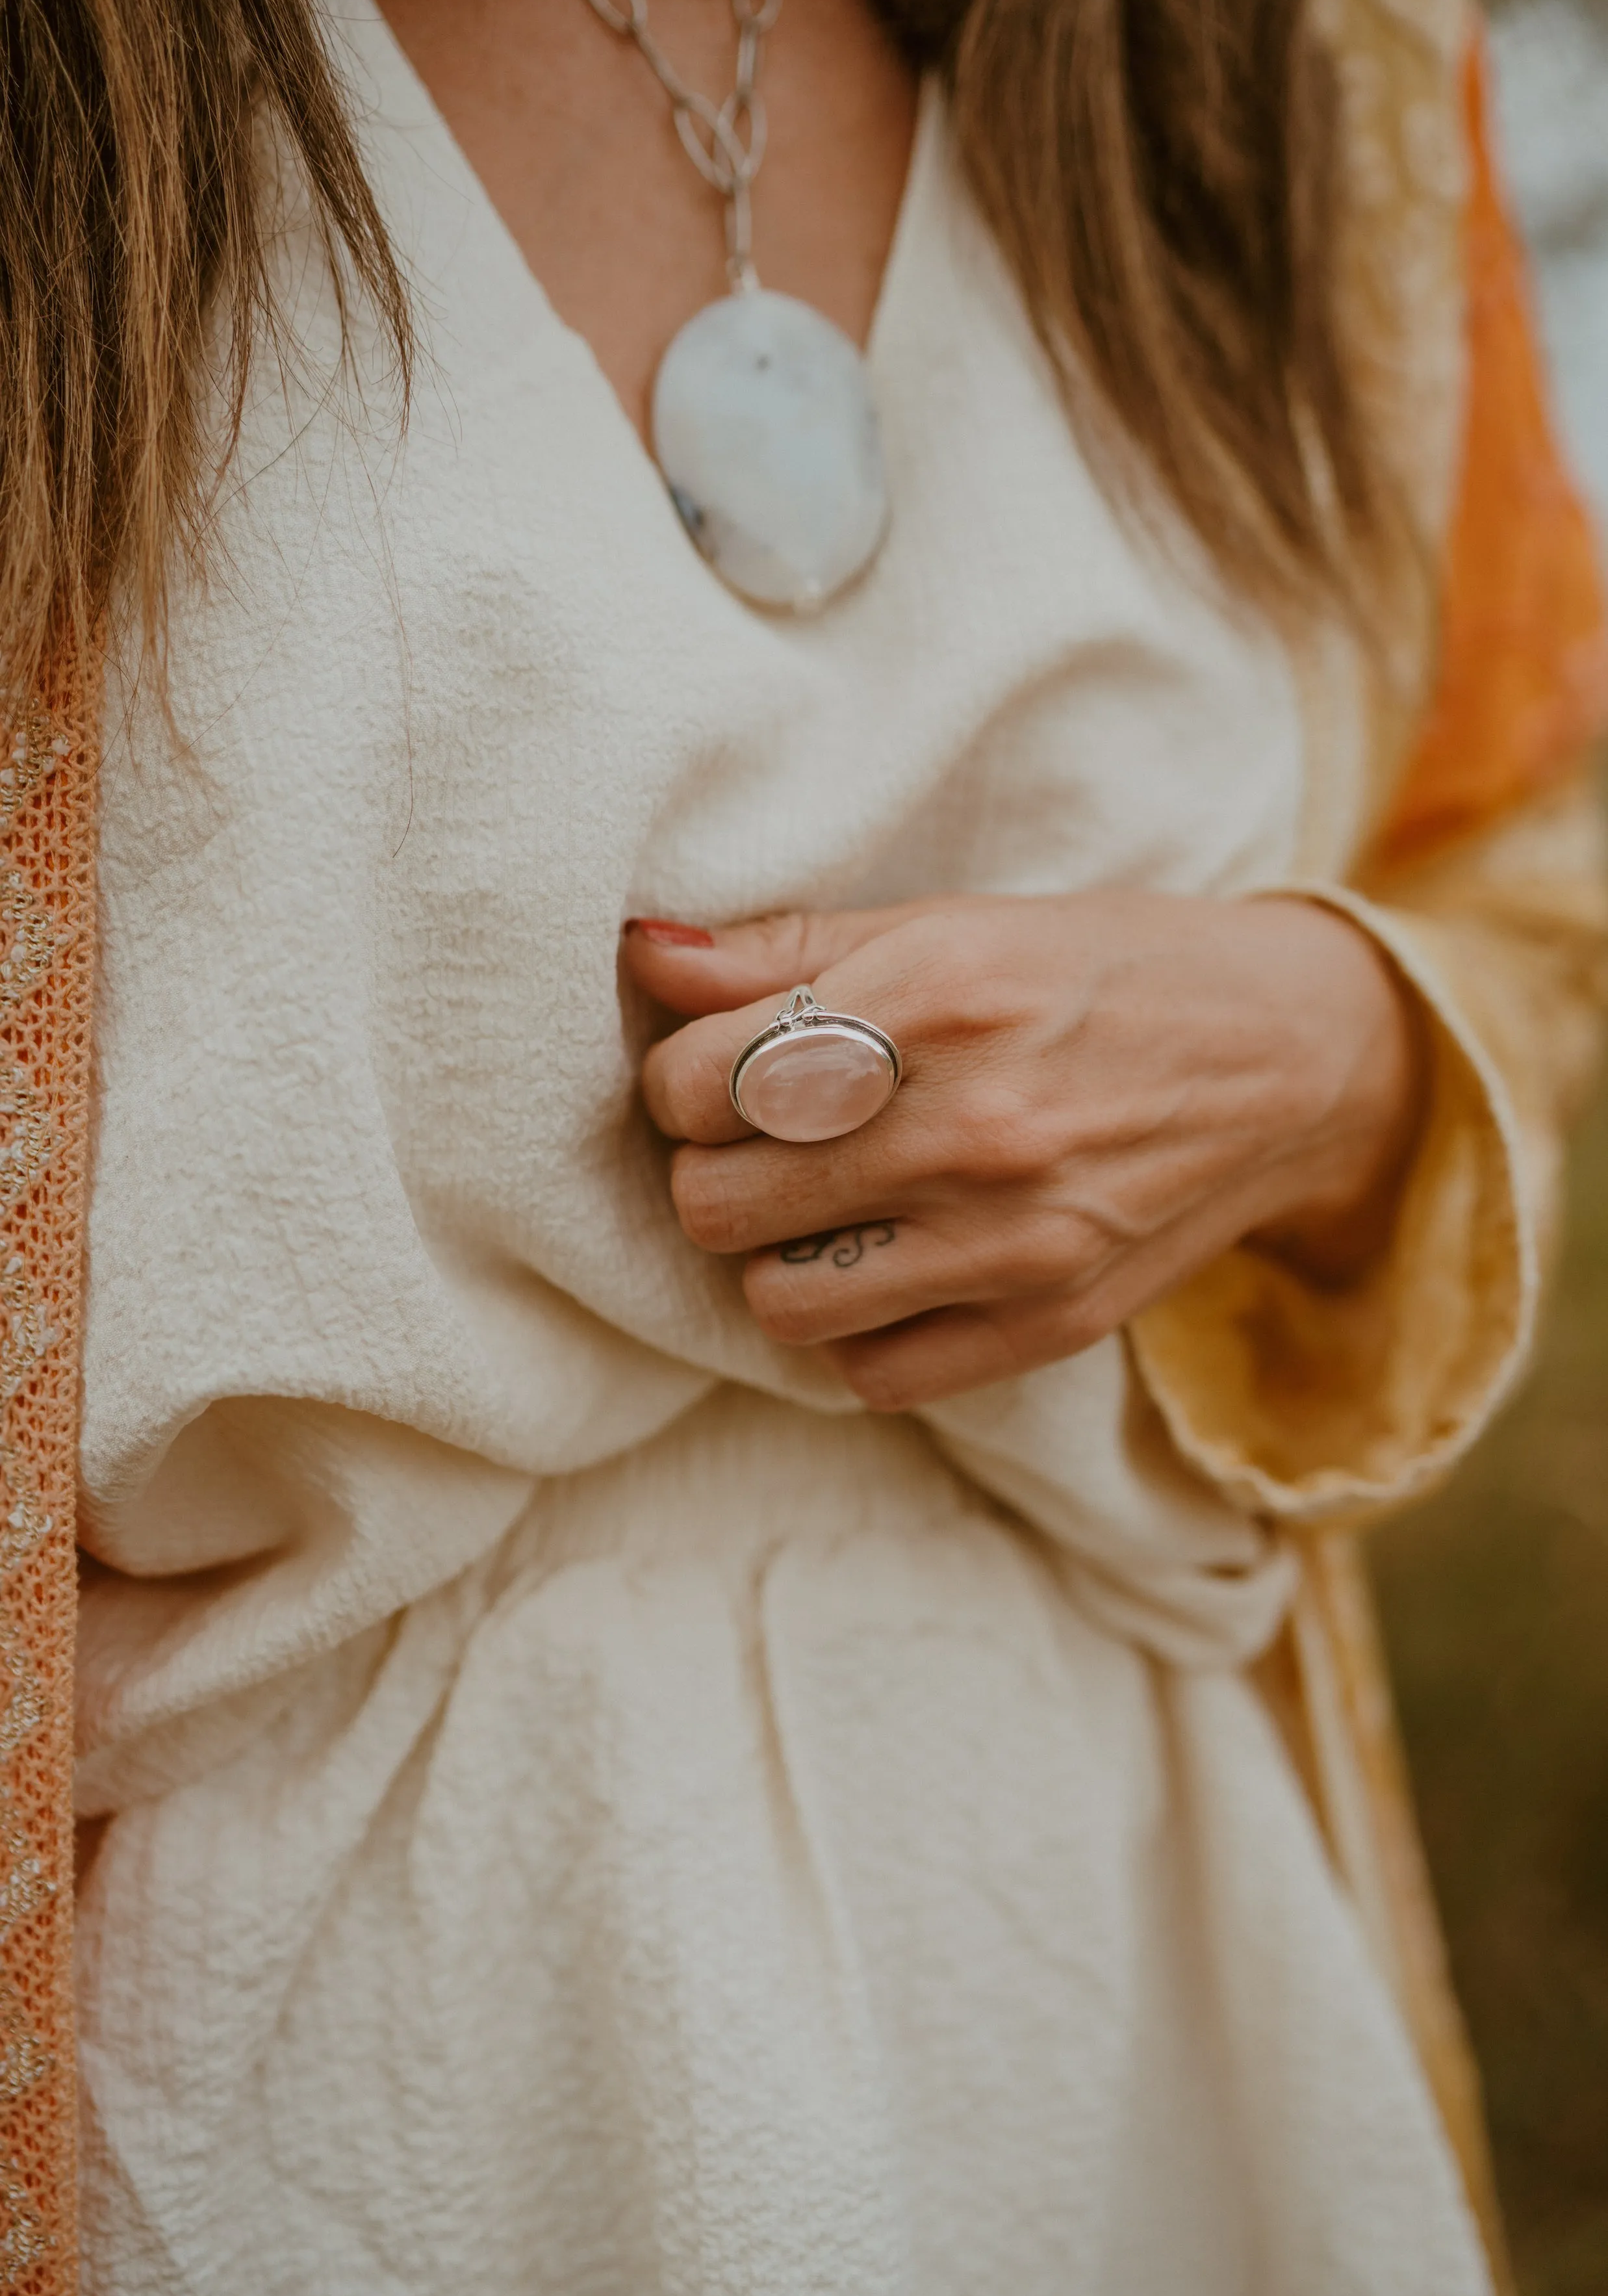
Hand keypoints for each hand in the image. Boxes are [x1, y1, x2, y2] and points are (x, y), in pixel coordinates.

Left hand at [622, 892, 1426, 1409]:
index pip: (697, 1085)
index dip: (682, 1083)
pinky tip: (891, 1267)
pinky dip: (857, 1330)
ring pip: (775, 1303)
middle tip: (766, 1148)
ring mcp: (1016, 1239)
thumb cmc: (1106, 973)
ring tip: (823, 1213)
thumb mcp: (956, 922)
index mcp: (938, 995)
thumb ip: (790, 948)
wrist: (1296, 1058)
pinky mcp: (1051, 1323)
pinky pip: (869, 1373)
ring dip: (777, 1260)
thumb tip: (643, 953)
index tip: (721, 1076)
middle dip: (714, 1173)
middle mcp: (973, 1123)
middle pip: (715, 1202)